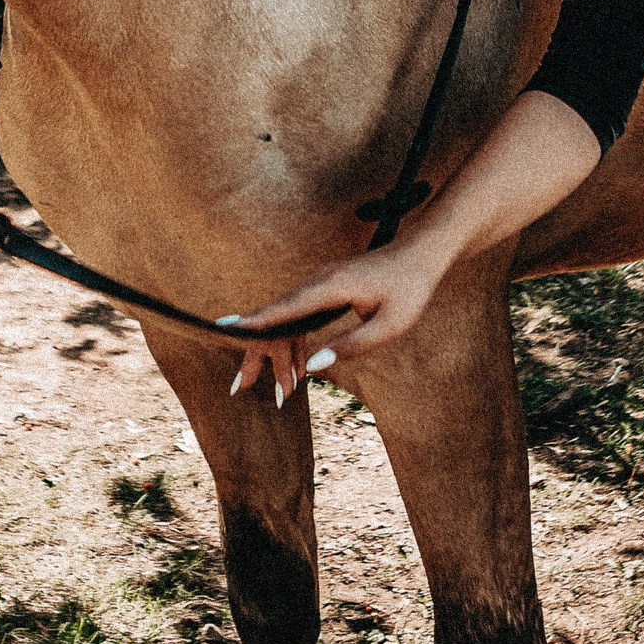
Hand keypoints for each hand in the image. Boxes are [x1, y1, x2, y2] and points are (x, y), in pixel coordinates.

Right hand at [217, 245, 446, 405]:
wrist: (419, 255)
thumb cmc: (408, 289)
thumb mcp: (389, 326)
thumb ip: (351, 345)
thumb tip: (313, 367)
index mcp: (330, 287)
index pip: (284, 308)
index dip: (254, 323)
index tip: (224, 331)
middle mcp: (317, 281)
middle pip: (276, 317)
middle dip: (255, 352)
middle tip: (238, 386)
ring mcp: (319, 283)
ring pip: (285, 318)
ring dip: (276, 351)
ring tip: (270, 388)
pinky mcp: (324, 288)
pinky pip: (298, 315)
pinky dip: (291, 340)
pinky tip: (294, 366)